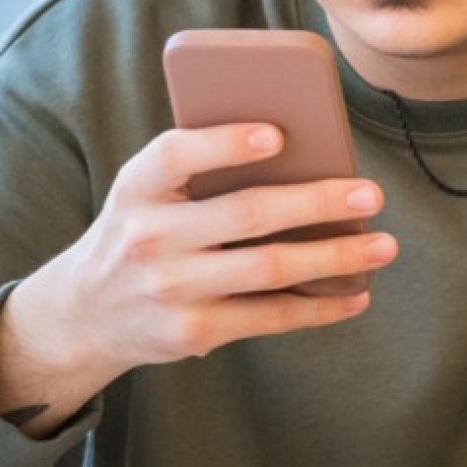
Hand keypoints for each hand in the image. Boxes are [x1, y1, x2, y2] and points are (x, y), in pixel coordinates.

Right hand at [0, 122, 397, 433]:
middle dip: (317, 202)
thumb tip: (302, 156)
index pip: (177, 155)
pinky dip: (319, 307)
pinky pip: (270, 316)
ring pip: (268, 268)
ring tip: (382, 246)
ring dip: (335, 258)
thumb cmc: (140, 231)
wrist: (84, 312)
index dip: (226, 143)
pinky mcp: (193, 330)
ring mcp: (172, 287)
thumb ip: (201, 170)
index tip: (278, 135)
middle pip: (246, 213)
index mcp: (139, 187)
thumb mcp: (148, 192)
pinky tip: (355, 294)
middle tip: (371, 194)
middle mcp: (150, 236)